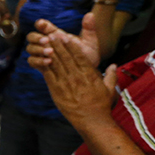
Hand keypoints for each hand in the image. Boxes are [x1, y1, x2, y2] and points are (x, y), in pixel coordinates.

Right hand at [26, 13, 98, 70]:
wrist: (86, 75)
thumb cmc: (87, 57)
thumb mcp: (90, 42)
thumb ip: (89, 28)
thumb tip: (91, 14)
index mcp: (55, 34)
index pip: (42, 26)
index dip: (40, 24)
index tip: (42, 24)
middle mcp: (45, 43)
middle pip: (31, 36)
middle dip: (37, 37)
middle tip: (47, 40)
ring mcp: (41, 54)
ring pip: (30, 48)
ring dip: (38, 49)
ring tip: (51, 52)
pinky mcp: (40, 65)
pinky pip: (32, 61)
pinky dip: (38, 61)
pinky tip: (49, 62)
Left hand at [39, 17, 116, 131]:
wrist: (91, 120)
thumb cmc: (101, 105)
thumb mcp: (110, 89)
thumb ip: (111, 75)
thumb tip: (113, 65)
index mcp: (89, 75)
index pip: (79, 56)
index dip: (71, 45)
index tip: (66, 36)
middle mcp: (77, 77)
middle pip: (66, 57)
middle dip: (58, 45)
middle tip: (52, 34)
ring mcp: (66, 84)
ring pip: (56, 64)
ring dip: (50, 52)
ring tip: (45, 42)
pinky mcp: (56, 91)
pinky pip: (49, 75)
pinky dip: (45, 66)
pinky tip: (41, 58)